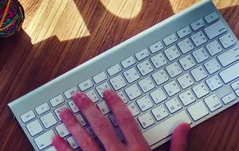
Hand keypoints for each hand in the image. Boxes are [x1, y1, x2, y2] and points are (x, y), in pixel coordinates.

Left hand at [52, 89, 189, 150]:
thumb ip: (177, 146)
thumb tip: (183, 126)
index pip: (125, 120)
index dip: (116, 104)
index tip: (106, 93)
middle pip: (101, 127)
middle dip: (88, 109)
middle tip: (77, 96)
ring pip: (84, 142)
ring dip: (72, 126)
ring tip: (63, 112)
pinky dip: (63, 149)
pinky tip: (54, 139)